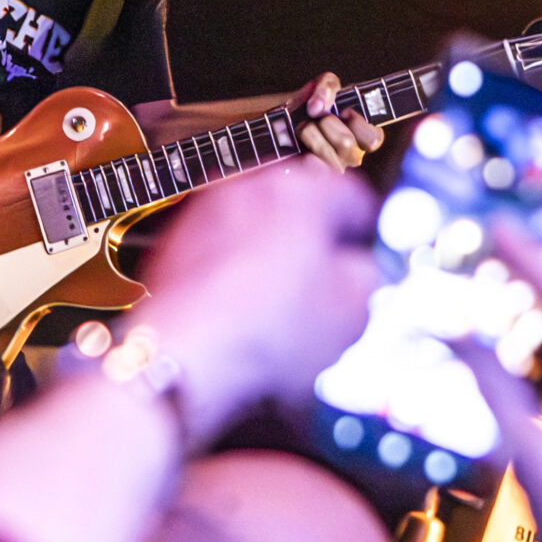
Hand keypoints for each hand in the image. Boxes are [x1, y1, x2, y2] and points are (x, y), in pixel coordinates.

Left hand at [126, 160, 380, 438]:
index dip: (367, 231)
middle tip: (326, 279)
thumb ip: (368, 276)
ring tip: (282, 301)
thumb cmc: (264, 330)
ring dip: (271, 250)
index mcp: (302, 189)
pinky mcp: (174, 245)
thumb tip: (362, 271)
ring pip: (255, 225)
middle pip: (299, 204)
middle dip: (315, 237)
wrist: (183, 354)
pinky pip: (219, 249)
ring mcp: (206, 213)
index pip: (353, 195)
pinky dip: (234, 268)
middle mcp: (250, 187)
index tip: (367, 251)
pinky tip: (242, 309)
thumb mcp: (350, 309)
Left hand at [291, 72, 382, 171]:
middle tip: (319, 118)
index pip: (373, 139)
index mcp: (361, 135)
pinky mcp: (312, 177)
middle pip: (347, 143)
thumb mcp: (324, 85)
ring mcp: (332, 168)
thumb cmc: (312, 105)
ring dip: (310, 133)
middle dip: (328, 123)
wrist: (285, 121)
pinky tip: (301, 147)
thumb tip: (318, 106)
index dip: (359, 124)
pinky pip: (312, 168)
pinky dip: (305, 153)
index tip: (345, 112)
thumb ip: (328, 86)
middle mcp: (350, 155)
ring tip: (302, 127)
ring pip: (327, 154)